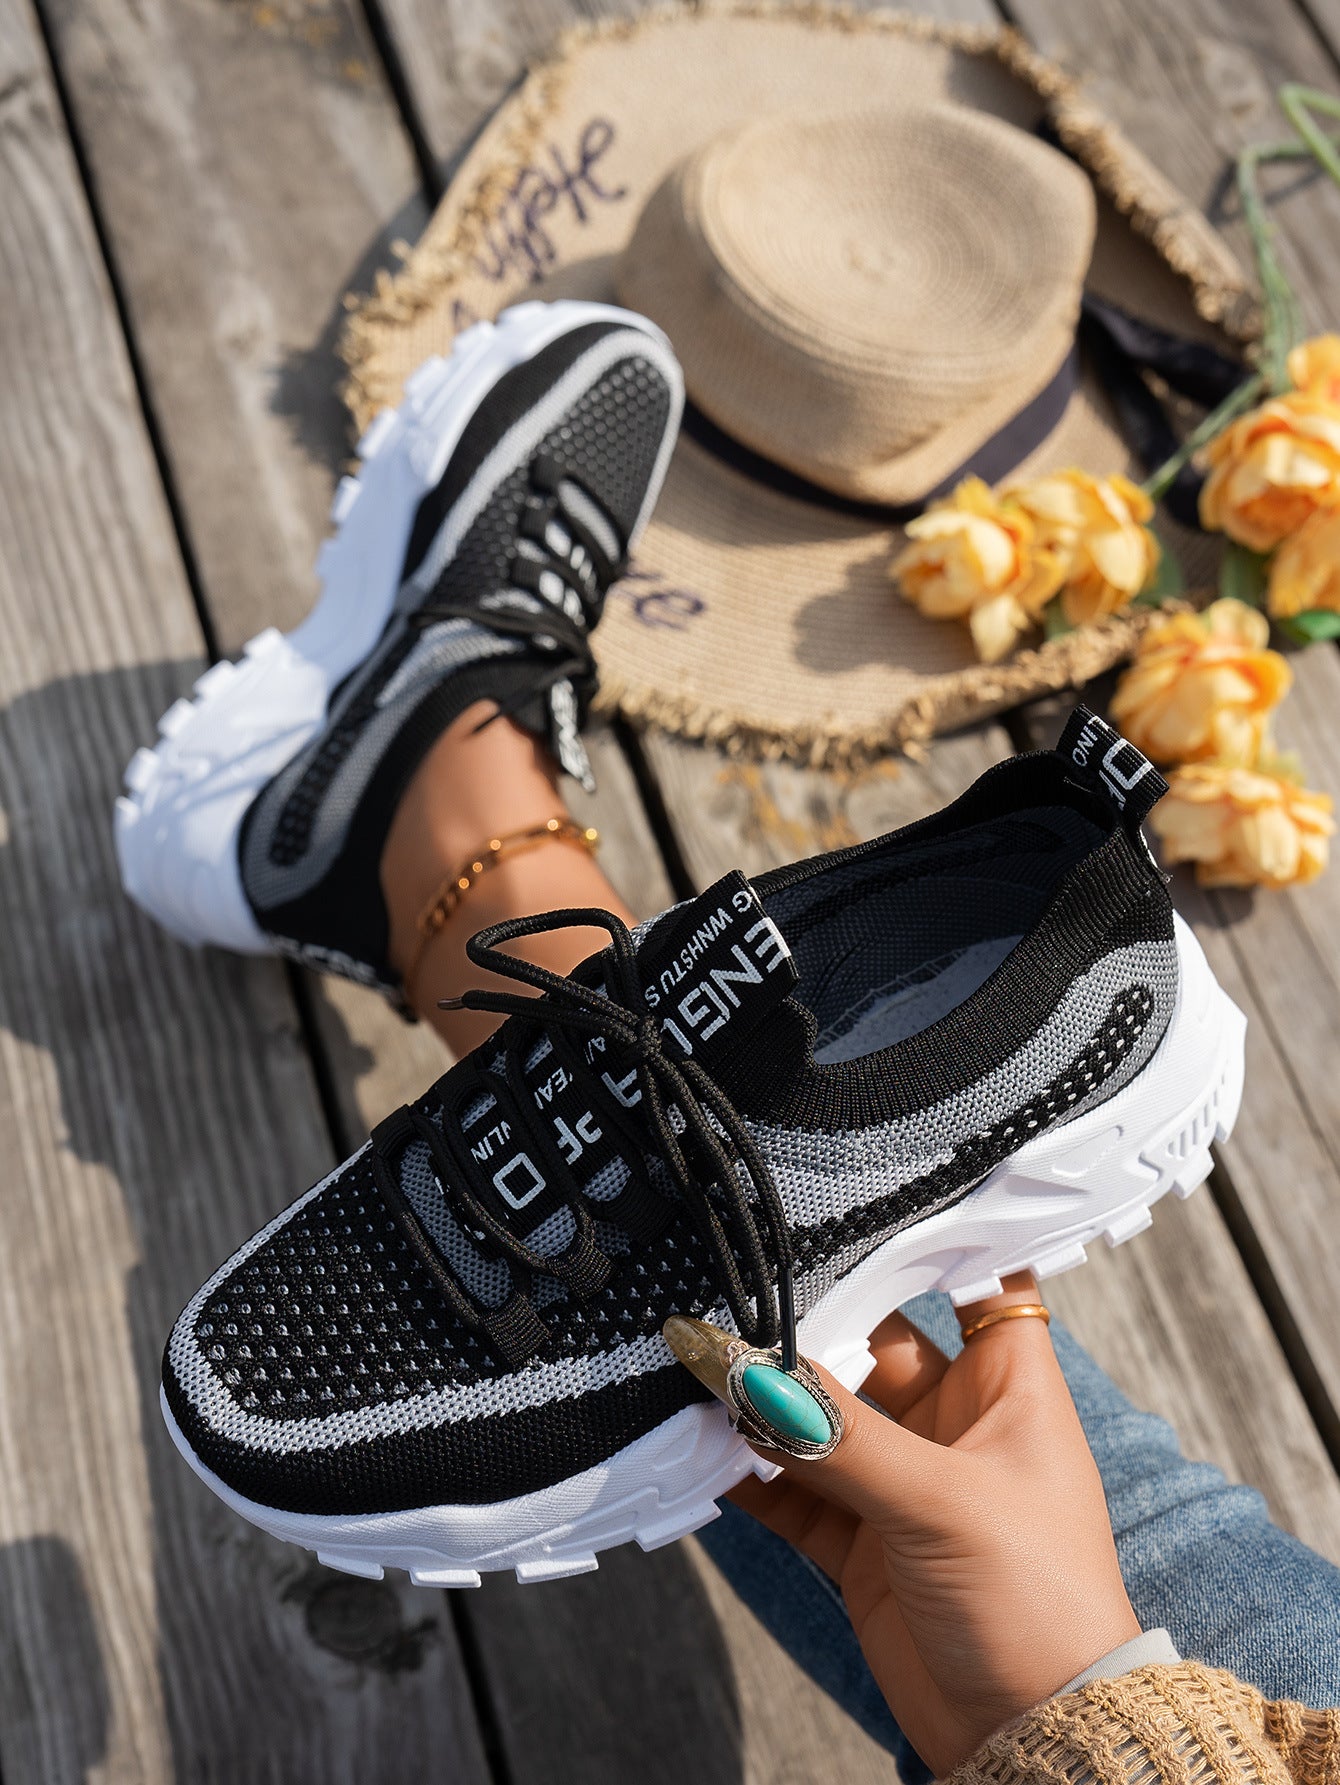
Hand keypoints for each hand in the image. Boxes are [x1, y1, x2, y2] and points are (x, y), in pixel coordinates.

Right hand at [725, 1277, 1139, 1776]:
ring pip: (823, 1416)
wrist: (1035, 1740)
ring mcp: (904, 1481)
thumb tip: (740, 1367)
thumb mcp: (940, 1500)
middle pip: (875, 1341)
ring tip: (703, 1366)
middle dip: (811, 1321)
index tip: (863, 1191)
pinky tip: (706, 1446)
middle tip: (737, 1286)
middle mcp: (954, 1423)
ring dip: (769, 1400)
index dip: (932, 1235)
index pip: (978, 1278)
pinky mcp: (862, 1541)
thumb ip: (833, 1434)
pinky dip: (752, 1471)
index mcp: (1008, 1386)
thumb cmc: (1037, 1602)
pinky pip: (794, 1487)